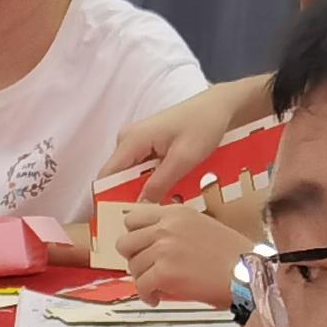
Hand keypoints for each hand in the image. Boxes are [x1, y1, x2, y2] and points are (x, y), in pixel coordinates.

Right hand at [100, 80, 262, 203]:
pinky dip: (151, 181)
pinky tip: (166, 190)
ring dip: (142, 190)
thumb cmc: (204, 125)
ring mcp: (136, 142)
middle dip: (128, 198)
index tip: (118, 220)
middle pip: (116, 178)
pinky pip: (141, 169)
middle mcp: (127, 140)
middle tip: (146, 217)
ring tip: (160, 205)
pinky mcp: (147, 145)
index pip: (106, 177)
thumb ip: (160, 183)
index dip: (107, 200)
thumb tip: (139, 206)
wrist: (220, 106)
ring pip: (130, 175)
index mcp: (131, 140)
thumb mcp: (184, 158)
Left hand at [119, 189, 259, 304]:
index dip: (133, 235)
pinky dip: (146, 295)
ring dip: (141, 279)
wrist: (248, 272)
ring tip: (157, 285)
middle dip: (133, 258)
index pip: (132, 218)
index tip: (140, 247)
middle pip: (125, 243)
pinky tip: (156, 298)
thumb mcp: (201, 226)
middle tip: (146, 268)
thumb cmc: (233, 254)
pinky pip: (140, 286)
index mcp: (175, 213)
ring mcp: (164, 249)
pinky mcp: (164, 272)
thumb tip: (150, 242)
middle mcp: (166, 228)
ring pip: (132, 266)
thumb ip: (174, 229)